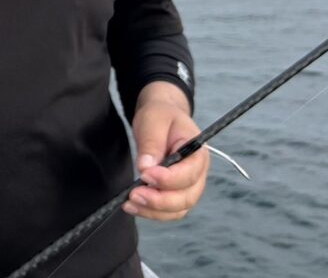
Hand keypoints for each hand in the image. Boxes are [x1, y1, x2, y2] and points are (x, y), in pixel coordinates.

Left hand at [123, 81, 208, 220]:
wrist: (161, 117)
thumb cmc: (160, 116)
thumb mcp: (154, 121)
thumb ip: (152, 144)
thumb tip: (145, 168)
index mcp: (198, 152)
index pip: (189, 174)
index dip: (168, 179)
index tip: (145, 175)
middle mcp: (198, 173)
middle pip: (187, 197)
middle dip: (160, 200)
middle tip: (134, 195)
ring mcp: (189, 186)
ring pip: (178, 209)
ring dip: (154, 210)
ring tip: (129, 203)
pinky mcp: (176, 193)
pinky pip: (168, 211)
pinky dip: (151, 212)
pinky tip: (132, 206)